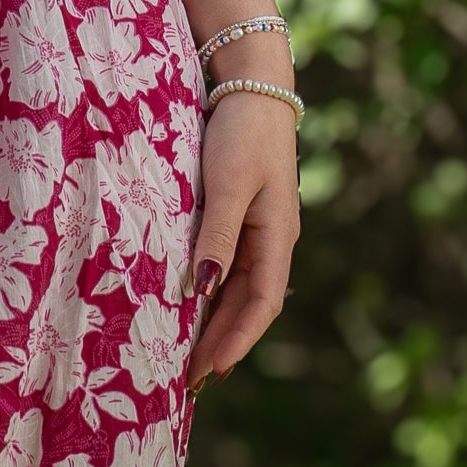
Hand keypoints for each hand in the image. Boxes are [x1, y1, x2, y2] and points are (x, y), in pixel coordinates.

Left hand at [187, 91, 300, 394]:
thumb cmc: (242, 133)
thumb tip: (205, 289)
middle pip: (248, 305)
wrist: (252, 85)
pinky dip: (212, 293)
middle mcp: (272, 240)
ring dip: (216, 323)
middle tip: (190, 380)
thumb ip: (218, 236)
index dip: (236, 340)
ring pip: (238, 289)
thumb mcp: (229, 185)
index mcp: (278, 237)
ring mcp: (258, 228)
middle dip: (222, 343)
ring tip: (188, 356)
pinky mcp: (240, 214)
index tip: (209, 371)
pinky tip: (191, 307)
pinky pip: (227, 266)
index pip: (261, 305)